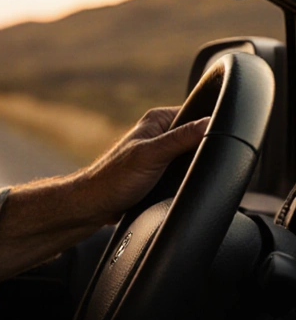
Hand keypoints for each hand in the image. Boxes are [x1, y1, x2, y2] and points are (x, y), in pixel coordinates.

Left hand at [81, 107, 209, 224]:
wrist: (95, 206)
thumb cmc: (114, 179)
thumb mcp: (152, 156)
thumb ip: (181, 138)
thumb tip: (212, 122)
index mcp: (159, 119)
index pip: (198, 113)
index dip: (214, 124)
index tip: (224, 139)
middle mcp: (161, 132)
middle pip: (200, 136)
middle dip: (208, 147)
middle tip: (210, 162)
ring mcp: (163, 152)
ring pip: (195, 155)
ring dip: (199, 165)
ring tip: (200, 174)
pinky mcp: (163, 171)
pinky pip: (187, 170)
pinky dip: (191, 176)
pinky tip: (193, 183)